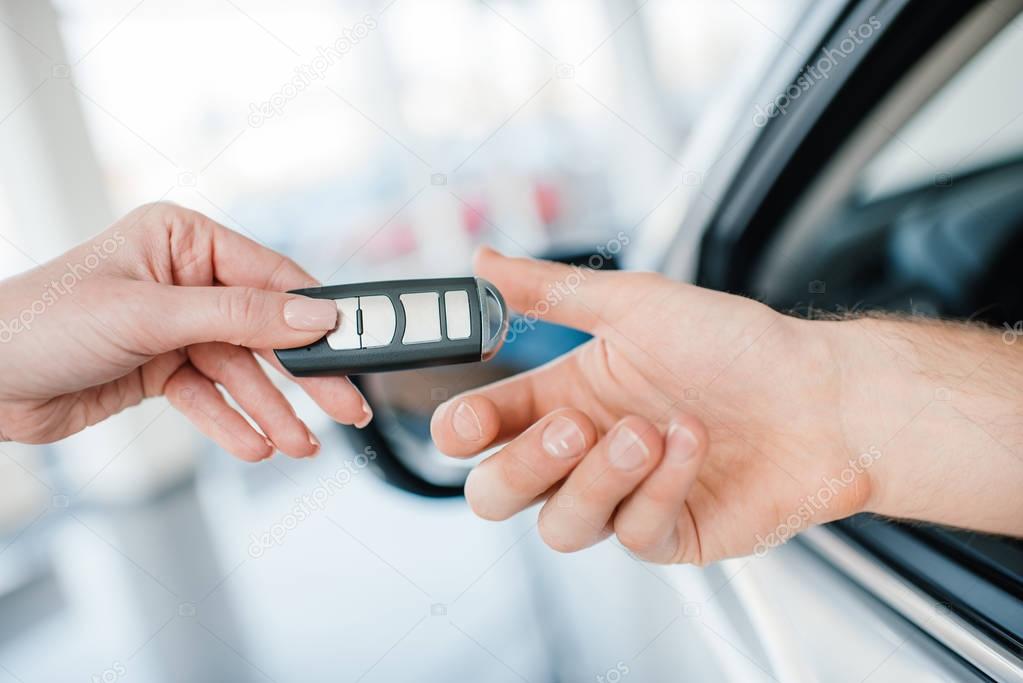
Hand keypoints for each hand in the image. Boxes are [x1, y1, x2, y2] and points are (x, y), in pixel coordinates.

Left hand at [0, 202, 370, 460]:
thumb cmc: (41, 322)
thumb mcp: (150, 314)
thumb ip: (239, 316)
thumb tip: (315, 318)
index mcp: (183, 240)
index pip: (270, 276)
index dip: (313, 316)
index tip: (351, 348)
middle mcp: (184, 278)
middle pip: (263, 329)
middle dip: (302, 374)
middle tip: (346, 406)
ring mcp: (174, 325)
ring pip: (239, 371)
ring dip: (270, 411)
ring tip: (299, 445)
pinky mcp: (161, 367)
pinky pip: (209, 396)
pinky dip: (230, 422)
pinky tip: (255, 445)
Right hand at [432, 248, 1022, 563]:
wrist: (824, 396)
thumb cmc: (738, 345)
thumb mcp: (636, 303)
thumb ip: (550, 291)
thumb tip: (482, 261)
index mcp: (567, 395)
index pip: (486, 429)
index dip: (464, 432)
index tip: (466, 423)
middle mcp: (587, 453)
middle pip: (500, 494)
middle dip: (521, 467)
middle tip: (568, 428)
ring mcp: (625, 498)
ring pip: (561, 525)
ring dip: (597, 479)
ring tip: (648, 431)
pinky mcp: (668, 533)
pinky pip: (633, 532)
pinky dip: (659, 487)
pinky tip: (692, 446)